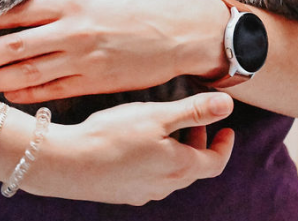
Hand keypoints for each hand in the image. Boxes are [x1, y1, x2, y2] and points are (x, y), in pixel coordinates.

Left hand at [0, 0, 229, 102]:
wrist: (184, 31)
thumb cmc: (148, 1)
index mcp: (75, 2)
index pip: (21, 11)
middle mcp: (73, 32)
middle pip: (15, 47)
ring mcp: (83, 61)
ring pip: (28, 74)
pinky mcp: (95, 83)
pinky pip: (53, 92)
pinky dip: (28, 95)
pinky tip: (10, 95)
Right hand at [25, 92, 234, 204]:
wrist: (69, 162)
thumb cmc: (114, 135)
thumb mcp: (158, 115)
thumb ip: (194, 111)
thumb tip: (227, 104)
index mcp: (180, 167)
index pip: (215, 163)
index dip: (224, 145)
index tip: (227, 129)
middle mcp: (165, 185)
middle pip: (193, 167)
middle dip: (198, 143)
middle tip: (194, 121)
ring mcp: (143, 192)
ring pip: (170, 172)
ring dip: (176, 150)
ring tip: (164, 126)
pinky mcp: (123, 192)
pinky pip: (149, 176)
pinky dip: (156, 159)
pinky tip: (137, 142)